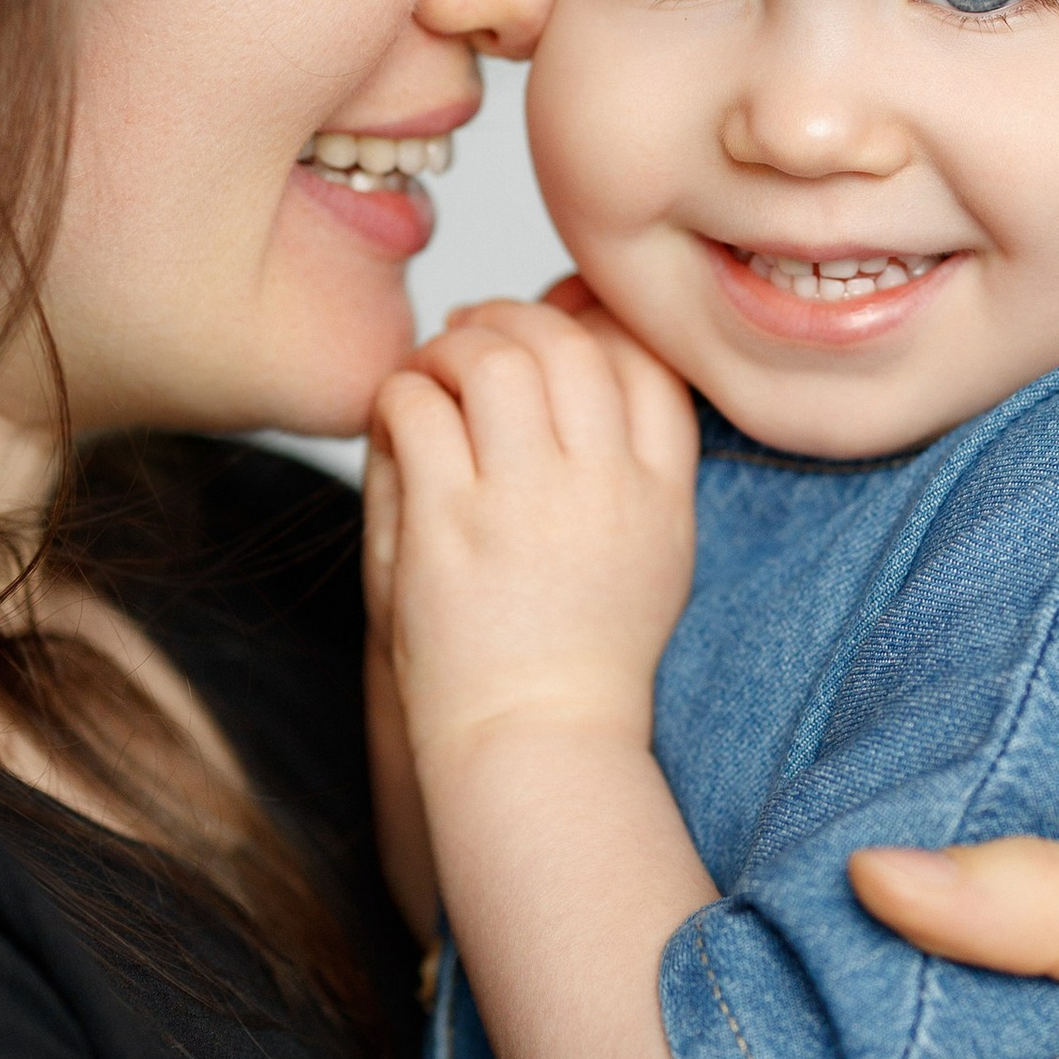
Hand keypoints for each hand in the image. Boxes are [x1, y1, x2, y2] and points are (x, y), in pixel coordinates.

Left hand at [369, 290, 697, 773]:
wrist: (533, 738)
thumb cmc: (577, 657)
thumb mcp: (651, 557)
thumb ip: (635, 461)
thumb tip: (589, 356)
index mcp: (661, 494)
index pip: (647, 362)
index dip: (595, 323)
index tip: (553, 326)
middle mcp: (603, 486)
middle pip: (569, 344)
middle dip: (514, 319)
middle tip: (473, 331)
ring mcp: (526, 502)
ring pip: (494, 358)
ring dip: (452, 347)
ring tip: (432, 370)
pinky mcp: (450, 522)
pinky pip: (420, 408)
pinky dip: (401, 393)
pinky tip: (397, 417)